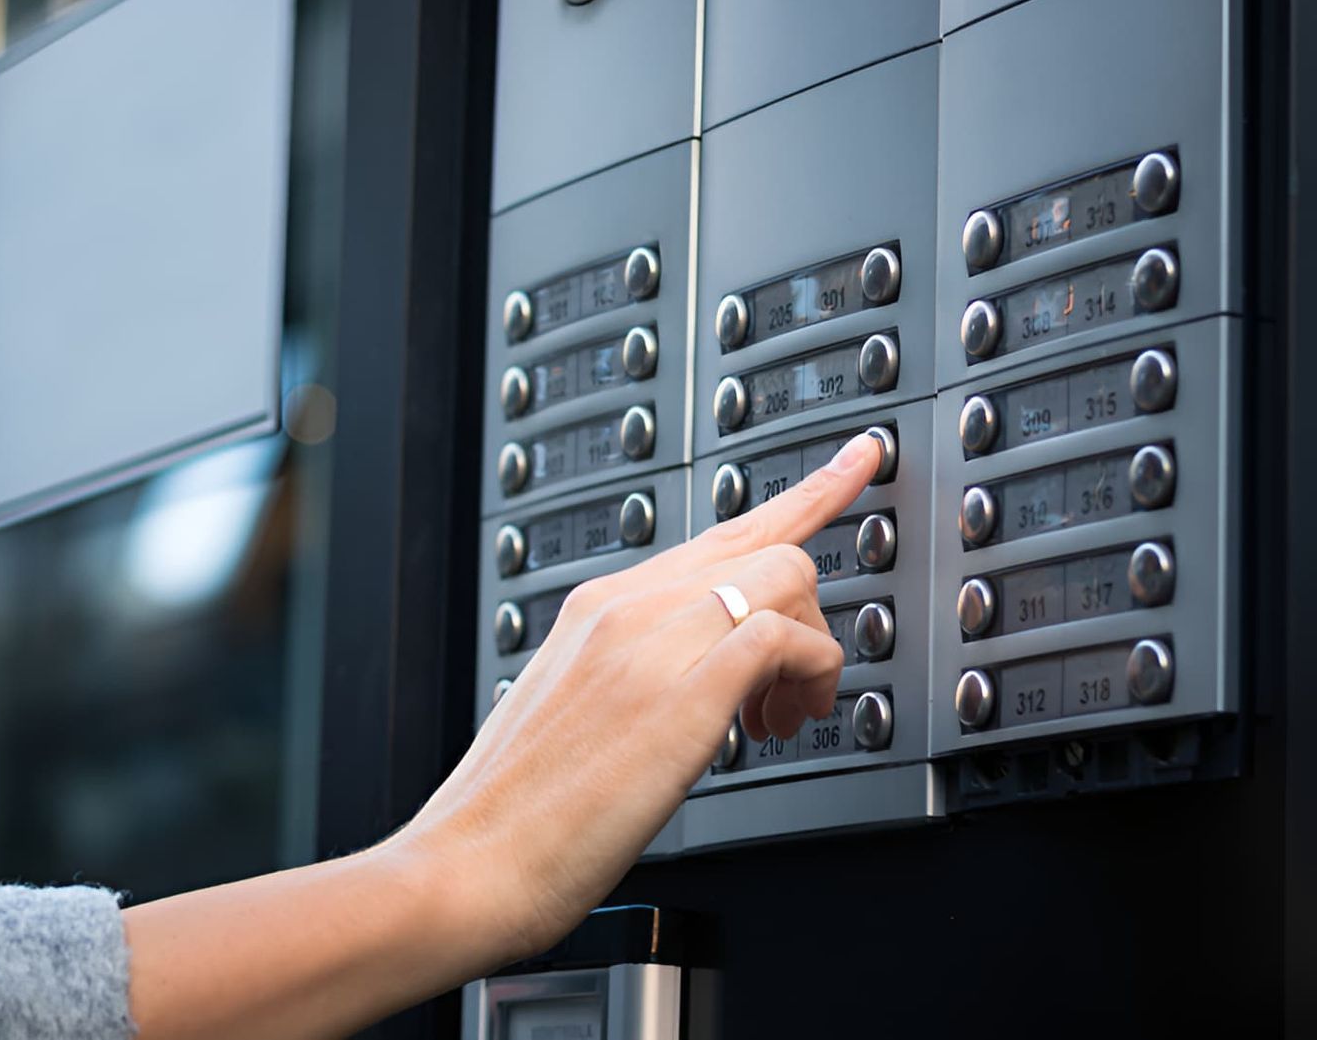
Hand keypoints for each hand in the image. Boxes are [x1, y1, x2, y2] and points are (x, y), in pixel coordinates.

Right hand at [123, 432, 880, 1039]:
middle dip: (815, 597)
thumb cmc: (513, 815)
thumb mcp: (575, 717)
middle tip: (819, 671)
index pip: (714, 533)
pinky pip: (784, 637)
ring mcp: (651, 638)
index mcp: (597, 609)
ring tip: (781, 724)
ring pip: (783, 575)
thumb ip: (638, 679)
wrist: (469, 863)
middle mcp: (625, 604)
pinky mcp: (682, 687)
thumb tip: (705, 694)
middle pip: (761, 540)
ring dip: (809, 649)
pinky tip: (779, 726)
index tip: (855, 460)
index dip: (802, 496)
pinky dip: (808, 675)